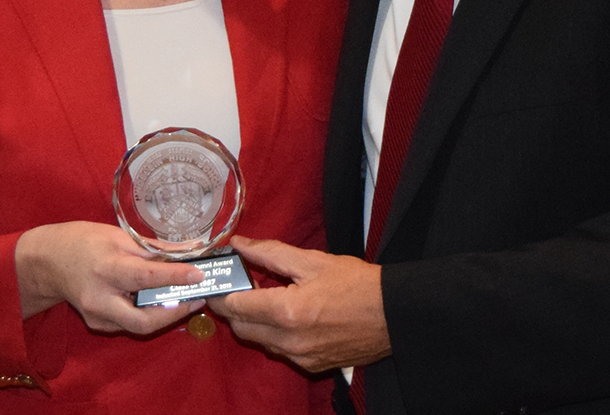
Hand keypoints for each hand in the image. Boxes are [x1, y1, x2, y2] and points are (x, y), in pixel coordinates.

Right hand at [14, 221, 205, 333]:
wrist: (47, 261)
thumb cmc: (83, 241)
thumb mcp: (117, 236)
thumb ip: (151, 249)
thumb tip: (185, 253)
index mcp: (106, 269)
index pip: (146, 277)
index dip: (175, 278)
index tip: (199, 275)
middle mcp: (100, 298)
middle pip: (143, 320)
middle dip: (175, 314)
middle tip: (196, 299)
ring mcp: (97, 316)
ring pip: (138, 326)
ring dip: (164, 315)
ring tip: (183, 298)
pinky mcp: (96, 324)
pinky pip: (127, 323)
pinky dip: (146, 314)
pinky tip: (157, 301)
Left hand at [206, 235, 390, 372]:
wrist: (393, 315)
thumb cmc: (357, 284)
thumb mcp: (312, 261)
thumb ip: (270, 253)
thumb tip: (239, 244)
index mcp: (286, 312)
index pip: (234, 307)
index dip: (219, 293)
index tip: (216, 281)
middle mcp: (288, 341)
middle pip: (241, 328)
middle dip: (234, 308)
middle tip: (241, 286)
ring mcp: (299, 357)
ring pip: (259, 341)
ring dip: (254, 322)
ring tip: (266, 298)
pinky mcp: (310, 366)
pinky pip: (279, 351)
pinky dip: (274, 335)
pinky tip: (288, 316)